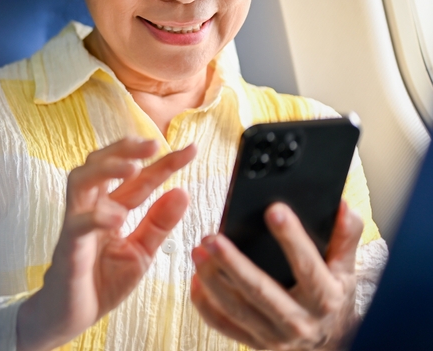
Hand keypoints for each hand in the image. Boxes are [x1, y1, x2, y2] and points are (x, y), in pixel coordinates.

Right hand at [16, 138, 196, 350]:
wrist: (71, 314)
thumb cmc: (100, 281)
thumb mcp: (141, 252)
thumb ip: (159, 224)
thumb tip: (182, 192)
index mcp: (111, 207)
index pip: (138, 179)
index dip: (164, 162)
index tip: (191, 149)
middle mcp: (91, 207)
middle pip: (100, 163)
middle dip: (125, 150)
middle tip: (153, 144)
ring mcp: (77, 223)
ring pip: (81, 180)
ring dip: (105, 168)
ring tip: (132, 167)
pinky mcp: (68, 246)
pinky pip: (77, 224)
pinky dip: (96, 217)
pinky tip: (117, 217)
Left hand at [190, 200, 362, 349]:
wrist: (333, 343)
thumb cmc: (335, 298)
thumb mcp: (346, 269)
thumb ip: (345, 237)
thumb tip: (341, 206)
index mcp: (325, 298)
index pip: (307, 266)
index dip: (292, 238)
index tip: (274, 210)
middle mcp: (299, 321)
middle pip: (261, 291)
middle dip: (234, 263)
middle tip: (212, 238)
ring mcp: (274, 336)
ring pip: (237, 308)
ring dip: (213, 279)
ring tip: (198, 251)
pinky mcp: (254, 343)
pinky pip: (223, 325)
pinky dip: (205, 304)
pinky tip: (195, 280)